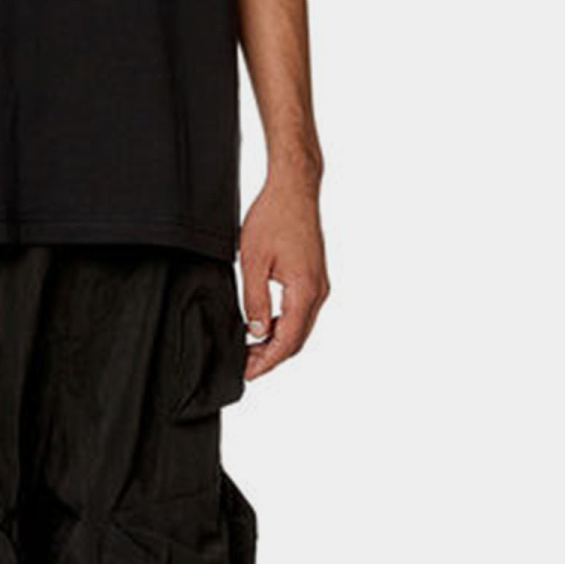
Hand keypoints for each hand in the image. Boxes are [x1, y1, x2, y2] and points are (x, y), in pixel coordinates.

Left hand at [237, 181, 330, 380]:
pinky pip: (301, 312)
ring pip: (300, 327)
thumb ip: (254, 301)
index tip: (248, 373)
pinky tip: (263, 326)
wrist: (294, 190)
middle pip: (297, 340)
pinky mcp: (315, 278)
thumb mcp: (253, 261)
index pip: (288, 341)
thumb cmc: (274, 218)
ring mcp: (319, 285)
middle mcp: (318, 292)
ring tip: (250, 349)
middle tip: (245, 366)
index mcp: (305, 291)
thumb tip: (256, 331)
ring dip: (277, 342)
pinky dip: (284, 325)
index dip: (267, 362)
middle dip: (271, 357)